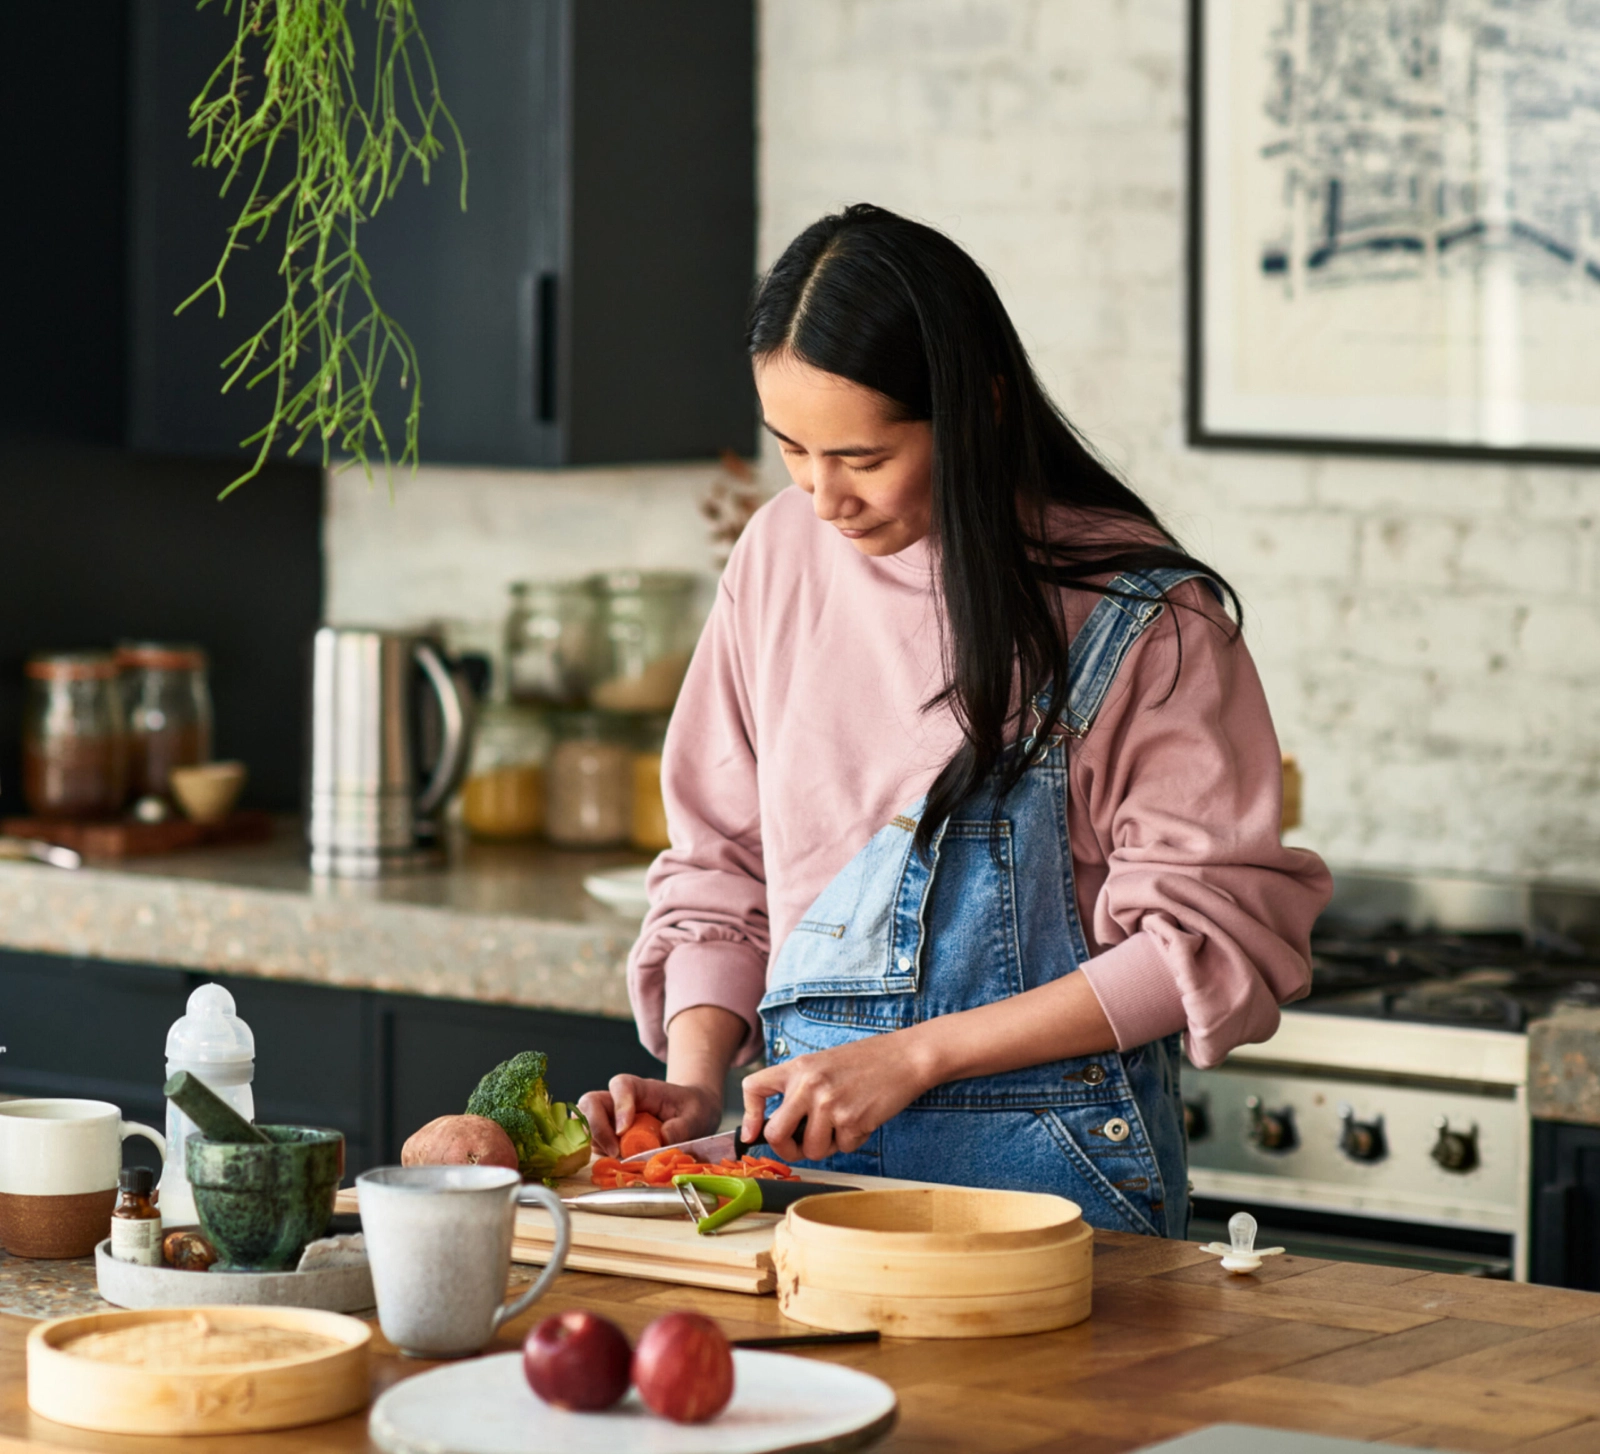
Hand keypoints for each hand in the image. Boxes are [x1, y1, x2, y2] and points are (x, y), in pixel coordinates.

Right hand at [578, 1075, 722, 1157]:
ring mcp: (610, 1119)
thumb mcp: (695, 1115)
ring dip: (596, 1143)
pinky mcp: (609, 1137)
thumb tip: (663, 1139)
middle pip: (591, 1102)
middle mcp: (619, 1101)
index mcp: (641, 1088)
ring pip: (585, 1124)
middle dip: (596, 1127)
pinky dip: (598, 1154)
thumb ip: (682, 1127)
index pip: (621, 1086)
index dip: (619, 1105)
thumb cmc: (692, 1108)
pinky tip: (615, 1162)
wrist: (691, 1114)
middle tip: (615, 1151)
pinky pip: (593, 1143)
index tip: (624, 1130)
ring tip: (617, 1159)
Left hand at [738, 1031, 937, 1161]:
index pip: (754, 1087)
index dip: (749, 1116)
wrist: (905, 1057)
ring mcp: (829, 1104)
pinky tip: (863, 1118)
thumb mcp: (823, 1064)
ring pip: (812, 1150)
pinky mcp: (852, 1121)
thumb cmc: (866, 1062)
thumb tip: (779, 1127)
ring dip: (828, 1146)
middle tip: (802, 1145)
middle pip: (776, 1134)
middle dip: (788, 1149)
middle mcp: (809, 1085)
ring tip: (843, 1123)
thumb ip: (800, 1088)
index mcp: (798, 1068)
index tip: (753, 1133)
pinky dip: (853, 1141)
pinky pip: (842, 1149)